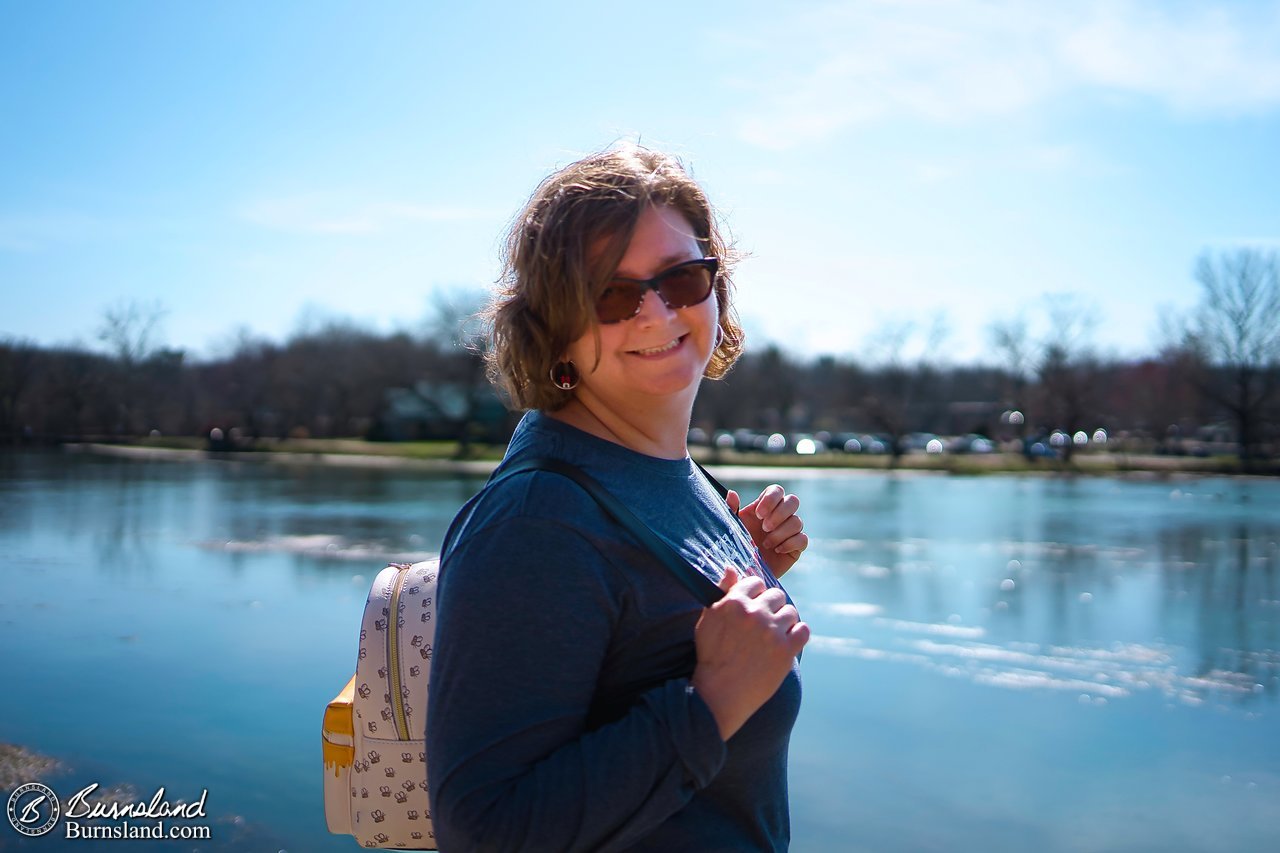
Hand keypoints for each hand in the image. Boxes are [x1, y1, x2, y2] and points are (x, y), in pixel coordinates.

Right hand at [690, 567, 809, 740]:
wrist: (719, 694)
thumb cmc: (712, 655)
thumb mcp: (710, 620)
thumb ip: (724, 592)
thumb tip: (732, 568)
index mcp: (734, 602)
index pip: (756, 582)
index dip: (755, 595)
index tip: (752, 609)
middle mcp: (755, 613)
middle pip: (776, 595)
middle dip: (771, 607)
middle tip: (763, 624)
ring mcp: (772, 632)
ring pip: (791, 612)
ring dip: (784, 622)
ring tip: (773, 636)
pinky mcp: (786, 651)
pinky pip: (804, 630)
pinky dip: (797, 635)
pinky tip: (786, 642)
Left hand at [726, 485, 807, 577]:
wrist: (744, 572)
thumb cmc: (737, 547)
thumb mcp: (731, 528)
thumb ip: (730, 510)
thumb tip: (732, 493)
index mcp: (764, 507)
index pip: (776, 491)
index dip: (771, 499)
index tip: (758, 514)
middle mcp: (780, 516)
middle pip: (793, 501)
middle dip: (779, 514)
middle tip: (764, 528)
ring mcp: (790, 531)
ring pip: (797, 521)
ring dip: (780, 533)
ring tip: (766, 544)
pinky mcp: (796, 547)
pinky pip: (803, 539)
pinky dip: (790, 544)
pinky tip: (777, 550)